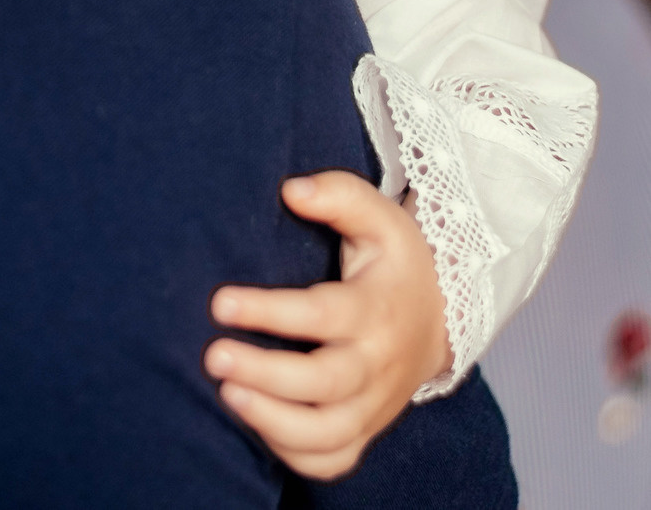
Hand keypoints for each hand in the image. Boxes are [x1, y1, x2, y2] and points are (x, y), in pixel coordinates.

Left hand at [202, 170, 453, 479]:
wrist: (437, 322)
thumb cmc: (393, 265)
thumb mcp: (381, 218)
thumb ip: (340, 195)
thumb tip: (293, 190)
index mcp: (375, 309)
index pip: (323, 315)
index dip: (271, 311)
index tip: (220, 302)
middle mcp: (377, 363)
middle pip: (325, 382)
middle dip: (266, 373)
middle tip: (213, 355)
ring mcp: (373, 405)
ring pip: (327, 433)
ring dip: (275, 421)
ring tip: (227, 394)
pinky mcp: (364, 432)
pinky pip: (331, 460)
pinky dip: (294, 454)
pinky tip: (254, 424)